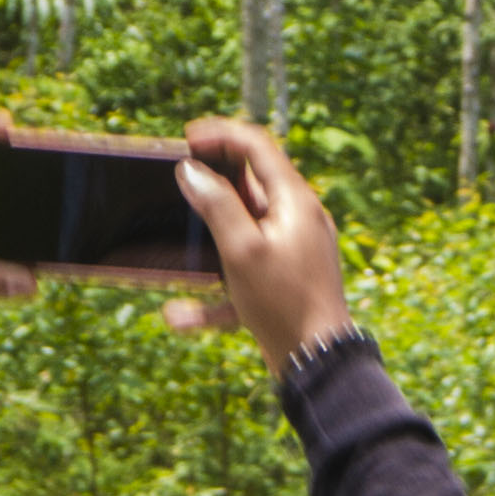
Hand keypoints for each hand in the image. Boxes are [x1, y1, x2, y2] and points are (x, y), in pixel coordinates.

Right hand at [163, 116, 351, 370]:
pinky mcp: (288, 279)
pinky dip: (215, 289)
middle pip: (252, 183)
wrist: (319, 362)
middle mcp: (298, 218)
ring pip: (244, 230)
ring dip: (208, 238)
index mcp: (294, 201)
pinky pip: (245, 271)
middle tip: (177, 181)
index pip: (258, 146)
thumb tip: (191, 170)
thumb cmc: (283, 303)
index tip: (186, 137)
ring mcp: (295, 249)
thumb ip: (217, 205)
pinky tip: (181, 314)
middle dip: (212, 181)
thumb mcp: (242, 250)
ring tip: (175, 243)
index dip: (221, 134)